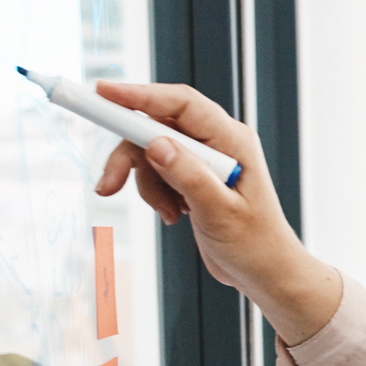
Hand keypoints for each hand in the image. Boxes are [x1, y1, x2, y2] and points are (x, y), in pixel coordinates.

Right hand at [92, 81, 340, 345]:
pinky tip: (174, 215)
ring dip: (147, 184)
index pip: (181, 104)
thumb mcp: (219, 212)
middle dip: (130, 155)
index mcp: (232, 140)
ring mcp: (204, 158)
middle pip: (156, 126)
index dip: (140, 95)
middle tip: (108, 185)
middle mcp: (217, 142)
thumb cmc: (253, 243)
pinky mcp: (192, 175)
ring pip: (151, 151)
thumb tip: (156, 144)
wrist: (263, 272)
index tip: (102, 93)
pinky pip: (156, 171)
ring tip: (168, 213)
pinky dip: (155, 193)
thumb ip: (188, 176)